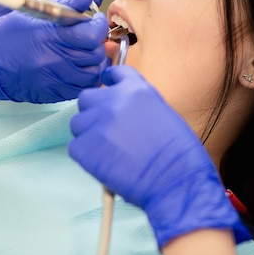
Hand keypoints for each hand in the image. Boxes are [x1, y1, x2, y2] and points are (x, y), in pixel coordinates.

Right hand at [0, 0, 108, 118]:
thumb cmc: (7, 36)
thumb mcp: (34, 13)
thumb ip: (66, 6)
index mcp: (50, 37)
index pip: (91, 34)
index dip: (98, 26)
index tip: (94, 21)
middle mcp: (54, 61)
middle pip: (95, 54)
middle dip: (98, 43)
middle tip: (90, 36)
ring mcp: (55, 80)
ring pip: (93, 74)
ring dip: (95, 62)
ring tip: (86, 52)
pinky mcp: (54, 94)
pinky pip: (82, 88)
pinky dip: (86, 77)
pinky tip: (79, 67)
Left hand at [69, 66, 250, 247]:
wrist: (174, 180)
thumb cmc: (178, 154)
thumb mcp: (163, 114)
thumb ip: (139, 106)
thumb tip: (124, 112)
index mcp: (136, 90)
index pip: (115, 74)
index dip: (109, 82)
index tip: (107, 86)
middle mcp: (113, 101)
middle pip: (87, 98)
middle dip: (94, 112)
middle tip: (106, 130)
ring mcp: (97, 124)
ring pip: (78, 123)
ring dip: (88, 134)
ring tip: (106, 151)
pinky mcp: (85, 148)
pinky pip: (75, 147)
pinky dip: (85, 156)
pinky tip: (102, 163)